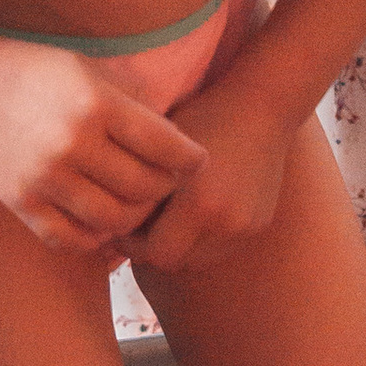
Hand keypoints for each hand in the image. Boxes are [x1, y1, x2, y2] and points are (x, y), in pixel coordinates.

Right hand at [0, 35, 203, 252]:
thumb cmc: (34, 72)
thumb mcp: (88, 69)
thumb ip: (133, 102)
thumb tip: (178, 138)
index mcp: (95, 104)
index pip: (167, 147)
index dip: (191, 159)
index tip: (195, 160)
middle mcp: (72, 143)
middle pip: (145, 188)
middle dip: (166, 188)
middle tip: (166, 182)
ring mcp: (44, 178)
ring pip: (114, 220)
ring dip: (135, 216)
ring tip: (136, 202)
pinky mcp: (20, 202)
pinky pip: (72, 239)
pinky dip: (96, 237)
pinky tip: (101, 220)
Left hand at [130, 71, 297, 272]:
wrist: (261, 103)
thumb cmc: (200, 116)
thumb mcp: (159, 148)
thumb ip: (136, 189)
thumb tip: (103, 231)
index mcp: (199, 202)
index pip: (154, 255)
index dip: (132, 245)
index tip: (119, 224)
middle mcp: (227, 221)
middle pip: (175, 262)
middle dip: (152, 247)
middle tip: (136, 224)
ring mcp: (247, 226)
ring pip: (197, 258)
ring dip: (179, 244)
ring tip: (165, 215)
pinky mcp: (259, 224)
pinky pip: (219, 246)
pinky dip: (202, 236)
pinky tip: (193, 208)